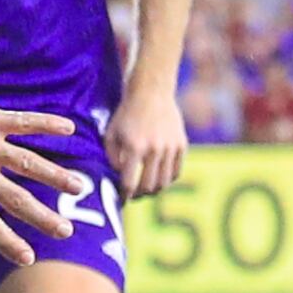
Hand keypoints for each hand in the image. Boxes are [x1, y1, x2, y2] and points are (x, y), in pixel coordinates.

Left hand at [0, 78, 82, 269]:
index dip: (6, 242)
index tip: (27, 258)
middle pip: (15, 198)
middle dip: (41, 217)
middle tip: (66, 232)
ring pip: (27, 162)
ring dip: (54, 175)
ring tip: (79, 187)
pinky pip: (22, 121)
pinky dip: (45, 124)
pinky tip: (69, 128)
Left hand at [109, 78, 187, 198]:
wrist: (151, 92)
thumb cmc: (126, 114)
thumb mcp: (111, 134)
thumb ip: (112, 159)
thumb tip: (119, 178)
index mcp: (134, 147)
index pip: (129, 183)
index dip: (124, 196)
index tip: (121, 200)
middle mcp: (155, 149)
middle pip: (149, 186)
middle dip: (139, 195)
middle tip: (133, 196)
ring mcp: (171, 148)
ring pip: (164, 182)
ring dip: (154, 190)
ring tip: (146, 190)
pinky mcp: (182, 145)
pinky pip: (176, 172)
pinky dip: (167, 180)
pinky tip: (158, 178)